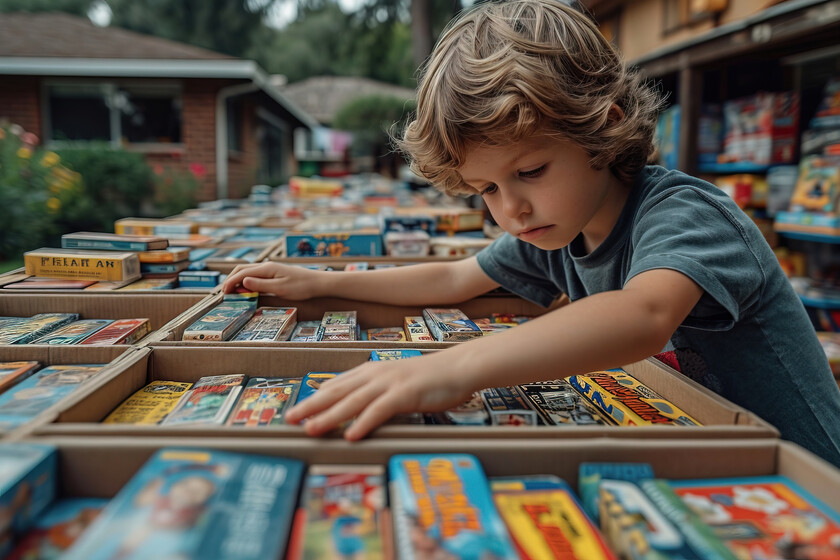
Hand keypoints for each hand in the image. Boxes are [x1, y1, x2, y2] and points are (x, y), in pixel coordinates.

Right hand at [221, 262, 321, 298]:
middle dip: (231, 280)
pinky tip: (246, 288)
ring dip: (238, 280)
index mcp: (267, 269)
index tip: (223, 293)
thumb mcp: (280, 288)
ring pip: (248, 272)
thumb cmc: (301, 287)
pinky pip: (256, 275)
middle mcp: (267, 266)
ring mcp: (271, 269)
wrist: (317, 283)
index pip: (242, 273)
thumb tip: (243, 282)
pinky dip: (247, 281)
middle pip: (242, 269)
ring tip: (232, 291)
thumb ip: (261, 285)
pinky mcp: (275, 273)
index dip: (230, 283)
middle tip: (224, 292)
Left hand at [285, 354, 473, 439]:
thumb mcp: (396, 382)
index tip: (297, 410)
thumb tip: (358, 409)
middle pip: (336, 392)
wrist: (457, 367)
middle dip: (311, 406)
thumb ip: (376, 391)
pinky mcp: (404, 394)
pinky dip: (363, 423)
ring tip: (311, 430)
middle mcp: (375, 375)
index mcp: (371, 371)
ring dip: (329, 417)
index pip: (336, 385)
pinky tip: (351, 435)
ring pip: (352, 402)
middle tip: (290, 419)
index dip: (314, 398)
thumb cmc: (429, 378)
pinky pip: (379, 410)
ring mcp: (389, 384)